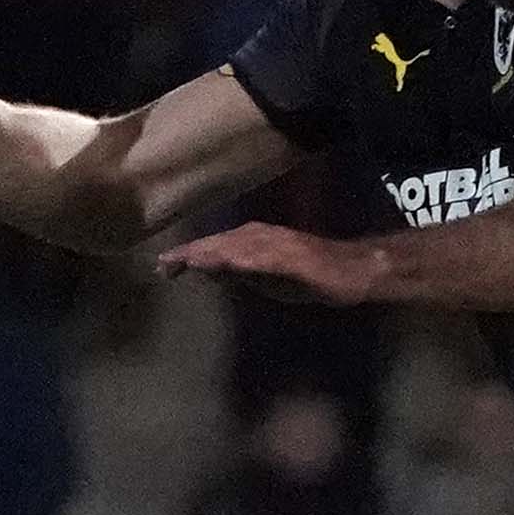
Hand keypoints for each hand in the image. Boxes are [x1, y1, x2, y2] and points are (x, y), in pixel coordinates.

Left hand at [158, 220, 374, 305]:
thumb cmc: (314, 274)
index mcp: (254, 240)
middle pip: (218, 244)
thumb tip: (211, 274)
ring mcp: (275, 244)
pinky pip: (260, 258)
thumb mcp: (269, 278)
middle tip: (162, 265)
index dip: (189, 254)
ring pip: (234, 247)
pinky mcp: (289, 256)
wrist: (351, 270)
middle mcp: (260, 236)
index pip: (215, 246)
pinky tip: (223, 266)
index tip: (164, 266)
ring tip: (183, 263)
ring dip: (208, 254)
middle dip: (190, 254)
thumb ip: (242, 274)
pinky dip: (240, 260)